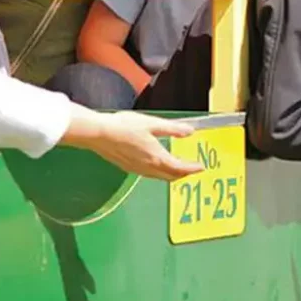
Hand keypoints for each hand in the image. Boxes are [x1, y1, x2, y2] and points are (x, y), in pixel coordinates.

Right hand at [62, 108, 203, 180]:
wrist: (98, 134)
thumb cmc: (124, 127)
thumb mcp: (153, 124)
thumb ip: (173, 129)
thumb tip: (189, 131)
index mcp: (156, 157)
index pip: (179, 168)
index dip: (192, 168)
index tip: (201, 168)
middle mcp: (147, 167)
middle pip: (170, 175)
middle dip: (183, 174)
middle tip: (192, 169)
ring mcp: (136, 169)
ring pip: (159, 176)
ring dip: (171, 174)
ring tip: (178, 168)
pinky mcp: (127, 167)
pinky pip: (148, 174)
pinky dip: (158, 172)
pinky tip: (156, 165)